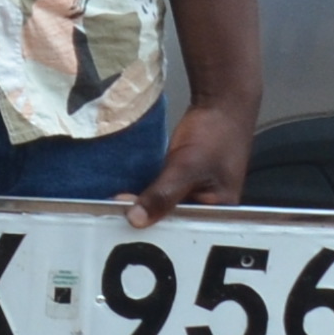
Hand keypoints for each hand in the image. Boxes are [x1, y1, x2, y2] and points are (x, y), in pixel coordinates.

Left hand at [115, 100, 257, 226]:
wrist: (221, 102)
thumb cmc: (215, 134)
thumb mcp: (187, 167)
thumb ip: (162, 194)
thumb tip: (136, 219)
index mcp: (219, 213)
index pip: (185, 231)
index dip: (156, 232)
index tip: (125, 230)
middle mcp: (207, 209)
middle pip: (173, 223)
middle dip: (146, 222)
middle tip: (113, 221)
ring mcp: (194, 195)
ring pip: (164, 209)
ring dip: (143, 208)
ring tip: (114, 212)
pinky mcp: (182, 182)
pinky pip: (161, 195)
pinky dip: (145, 195)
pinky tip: (124, 198)